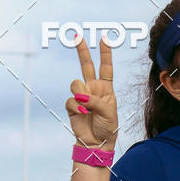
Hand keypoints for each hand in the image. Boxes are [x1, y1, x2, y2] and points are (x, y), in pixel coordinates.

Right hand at [66, 33, 117, 148]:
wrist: (97, 143)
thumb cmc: (107, 128)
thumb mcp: (109, 112)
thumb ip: (96, 100)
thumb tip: (80, 96)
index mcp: (106, 89)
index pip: (106, 68)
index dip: (105, 53)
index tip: (104, 39)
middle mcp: (93, 89)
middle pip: (86, 66)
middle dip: (82, 51)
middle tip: (77, 36)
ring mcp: (82, 97)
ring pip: (75, 83)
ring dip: (81, 95)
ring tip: (88, 108)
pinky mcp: (72, 106)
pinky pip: (71, 100)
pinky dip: (76, 108)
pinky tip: (82, 114)